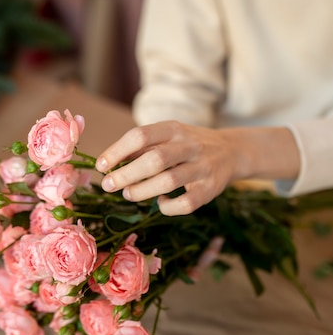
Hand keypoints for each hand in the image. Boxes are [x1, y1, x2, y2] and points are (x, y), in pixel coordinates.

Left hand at [95, 121, 239, 215]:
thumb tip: (107, 163)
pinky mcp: (211, 189)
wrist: (232, 151)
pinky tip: (160, 203)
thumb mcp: (168, 136)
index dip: (117, 151)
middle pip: (155, 159)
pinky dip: (169, 206)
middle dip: (126, 174)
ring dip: (143, 190)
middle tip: (108, 185)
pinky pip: (187, 202)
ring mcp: (202, 168)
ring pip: (170, 181)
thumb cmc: (188, 146)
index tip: (101, 165)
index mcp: (174, 129)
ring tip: (128, 194)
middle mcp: (190, 145)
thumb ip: (142, 147)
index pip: (141, 136)